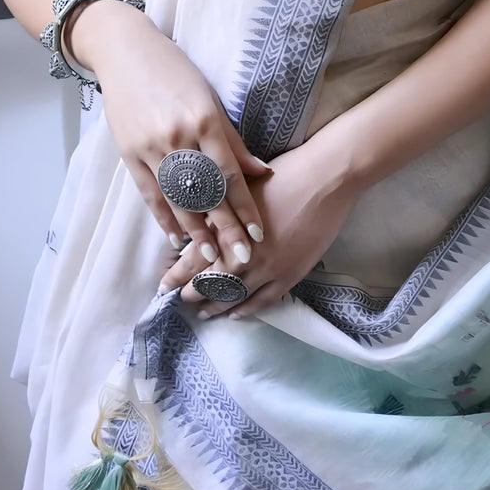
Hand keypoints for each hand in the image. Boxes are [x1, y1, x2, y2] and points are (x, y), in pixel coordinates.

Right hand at [68, 0, 273, 269]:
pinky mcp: (128, 154)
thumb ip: (233, 141)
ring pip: (176, 199)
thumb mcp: (211, 99)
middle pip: (205, 194)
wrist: (125, 51)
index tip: (257, 235)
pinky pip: (149, 194)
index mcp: (204, 120)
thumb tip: (262, 173)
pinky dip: (163, 218)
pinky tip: (176, 238)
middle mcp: (178, 137)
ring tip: (210, 259)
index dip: (243, 208)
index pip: (229, 174)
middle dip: (224, 230)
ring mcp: (150, 148)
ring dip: (194, 233)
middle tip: (238, 262)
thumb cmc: (176, 72)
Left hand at [157, 136, 357, 317]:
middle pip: (209, 282)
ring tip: (203, 311)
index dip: (176, 275)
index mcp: (227, 231)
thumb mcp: (240, 190)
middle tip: (179, 301)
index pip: (193, 260)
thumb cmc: (284, 176)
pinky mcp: (289, 275)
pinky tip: (236, 313)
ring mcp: (267, 269)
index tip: (163, 285)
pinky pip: (262, 301)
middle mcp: (243, 255)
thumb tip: (198, 228)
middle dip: (191, 294)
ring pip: (233, 296)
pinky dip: (246, 309)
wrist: (325, 181)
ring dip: (215, 306)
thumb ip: (219, 213)